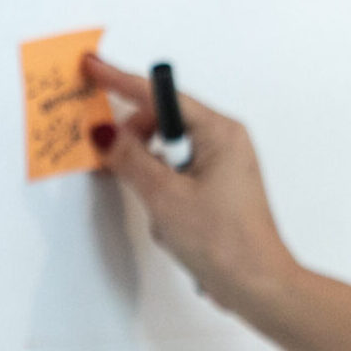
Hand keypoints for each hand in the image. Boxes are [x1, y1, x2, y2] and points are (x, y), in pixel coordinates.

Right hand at [84, 54, 302, 318]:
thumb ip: (131, 159)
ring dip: (150, 178)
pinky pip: (176, 177)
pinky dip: (163, 194)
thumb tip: (107, 134)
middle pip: (162, 122)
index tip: (91, 66)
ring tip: (162, 210)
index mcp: (220, 132)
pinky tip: (172, 224)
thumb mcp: (165, 196)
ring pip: (166, 154)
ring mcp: (223, 167)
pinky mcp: (217, 190)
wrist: (258, 284)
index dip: (121, 80)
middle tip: (115, 163)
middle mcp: (226, 142)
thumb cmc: (222, 240)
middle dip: (136, 141)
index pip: (161, 95)